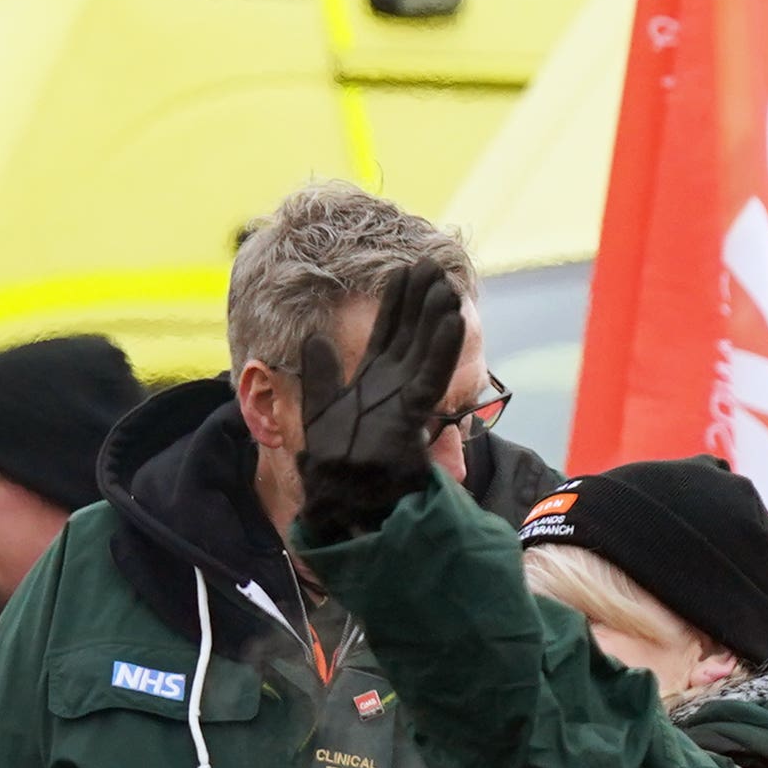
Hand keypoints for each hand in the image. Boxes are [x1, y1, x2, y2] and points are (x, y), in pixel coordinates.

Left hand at [291, 261, 468, 546]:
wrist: (339, 504)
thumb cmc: (331, 464)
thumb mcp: (319, 410)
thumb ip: (320, 375)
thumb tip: (314, 339)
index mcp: (373, 382)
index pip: (388, 333)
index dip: (397, 303)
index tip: (405, 271)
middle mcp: (392, 386)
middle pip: (411, 333)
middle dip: (421, 299)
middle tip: (432, 264)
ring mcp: (404, 399)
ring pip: (425, 348)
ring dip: (437, 315)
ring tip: (446, 282)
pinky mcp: (410, 416)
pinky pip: (429, 376)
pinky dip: (442, 349)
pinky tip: (453, 320)